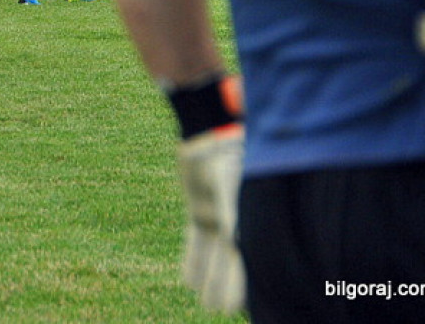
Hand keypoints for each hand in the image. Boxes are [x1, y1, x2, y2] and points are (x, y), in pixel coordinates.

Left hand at [177, 126, 245, 313]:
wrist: (210, 133)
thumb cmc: (230, 159)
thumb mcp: (234, 191)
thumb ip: (235, 220)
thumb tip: (235, 244)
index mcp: (252, 219)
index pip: (249, 261)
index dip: (243, 286)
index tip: (238, 309)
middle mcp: (237, 220)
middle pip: (233, 262)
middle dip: (228, 287)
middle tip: (221, 310)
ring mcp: (218, 214)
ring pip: (213, 255)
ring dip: (210, 278)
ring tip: (206, 303)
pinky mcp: (199, 207)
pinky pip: (196, 239)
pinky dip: (194, 259)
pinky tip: (188, 281)